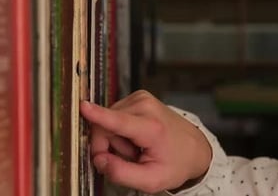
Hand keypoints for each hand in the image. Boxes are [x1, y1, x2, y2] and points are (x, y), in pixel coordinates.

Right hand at [79, 90, 211, 193]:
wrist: (194, 147)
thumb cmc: (175, 163)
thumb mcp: (152, 180)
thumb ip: (122, 173)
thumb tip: (99, 161)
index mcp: (152, 128)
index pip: (119, 121)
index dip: (98, 115)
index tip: (83, 107)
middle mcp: (146, 107)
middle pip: (105, 127)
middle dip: (109, 147)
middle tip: (130, 157)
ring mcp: (141, 98)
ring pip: (107, 122)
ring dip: (116, 139)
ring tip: (137, 147)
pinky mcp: (137, 96)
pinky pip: (114, 116)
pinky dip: (121, 130)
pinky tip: (136, 137)